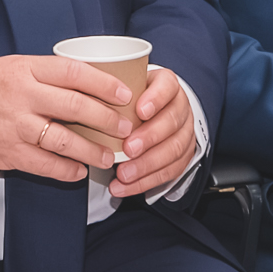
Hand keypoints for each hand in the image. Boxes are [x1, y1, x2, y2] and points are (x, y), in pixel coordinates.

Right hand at [0, 55, 135, 182]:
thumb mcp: (12, 66)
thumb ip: (45, 76)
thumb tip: (87, 85)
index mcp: (27, 70)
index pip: (75, 73)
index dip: (105, 84)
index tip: (125, 94)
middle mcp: (23, 96)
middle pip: (77, 107)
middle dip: (107, 120)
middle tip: (125, 128)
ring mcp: (15, 126)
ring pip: (65, 141)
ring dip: (92, 151)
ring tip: (108, 156)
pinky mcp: (7, 152)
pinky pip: (44, 165)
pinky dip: (66, 170)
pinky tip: (78, 172)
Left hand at [110, 66, 199, 199]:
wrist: (152, 111)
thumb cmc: (133, 98)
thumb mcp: (124, 87)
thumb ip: (112, 92)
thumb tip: (87, 100)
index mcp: (167, 85)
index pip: (167, 87)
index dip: (156, 99)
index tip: (140, 111)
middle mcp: (180, 107)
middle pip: (172, 122)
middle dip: (149, 138)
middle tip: (128, 150)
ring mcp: (185, 132)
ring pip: (173, 149)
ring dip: (146, 165)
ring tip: (123, 174)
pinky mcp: (183, 155)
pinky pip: (170, 171)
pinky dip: (146, 182)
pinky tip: (126, 186)